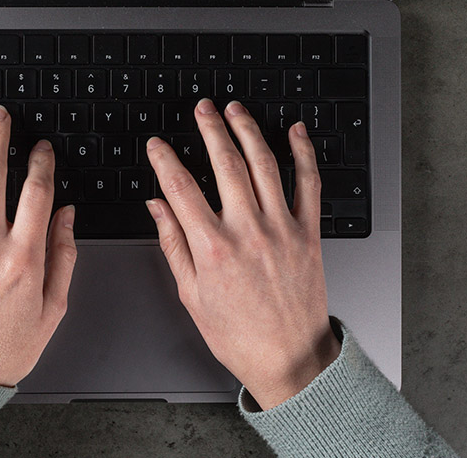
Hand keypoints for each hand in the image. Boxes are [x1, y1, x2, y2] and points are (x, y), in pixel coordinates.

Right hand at [145, 98, 340, 409]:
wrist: (288, 357)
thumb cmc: (238, 334)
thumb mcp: (191, 295)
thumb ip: (174, 245)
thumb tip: (158, 208)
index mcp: (213, 249)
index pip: (181, 189)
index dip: (165, 160)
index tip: (157, 145)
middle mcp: (248, 232)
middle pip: (225, 165)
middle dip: (210, 129)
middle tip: (202, 109)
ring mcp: (281, 229)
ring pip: (264, 165)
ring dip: (248, 131)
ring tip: (235, 110)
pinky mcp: (307, 233)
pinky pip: (308, 184)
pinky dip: (303, 154)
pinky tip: (295, 133)